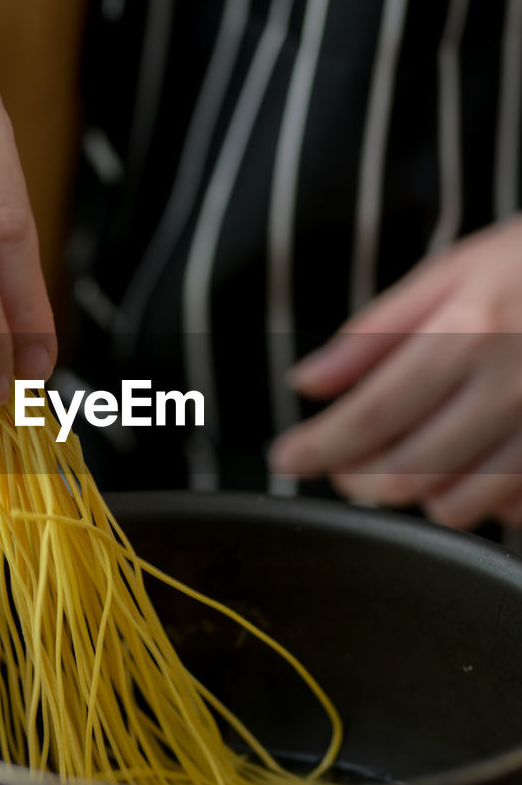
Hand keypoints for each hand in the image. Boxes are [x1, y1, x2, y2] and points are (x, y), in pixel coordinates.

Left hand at [268, 216, 521, 529]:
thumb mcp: (447, 275)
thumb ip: (372, 334)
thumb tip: (305, 381)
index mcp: (465, 336)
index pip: (371, 415)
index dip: (318, 446)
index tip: (285, 458)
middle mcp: (507, 390)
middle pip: (405, 472)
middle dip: (354, 479)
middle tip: (338, 464)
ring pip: (454, 506)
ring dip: (409, 495)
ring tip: (395, 463)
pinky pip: (506, 510)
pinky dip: (471, 501)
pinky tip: (460, 468)